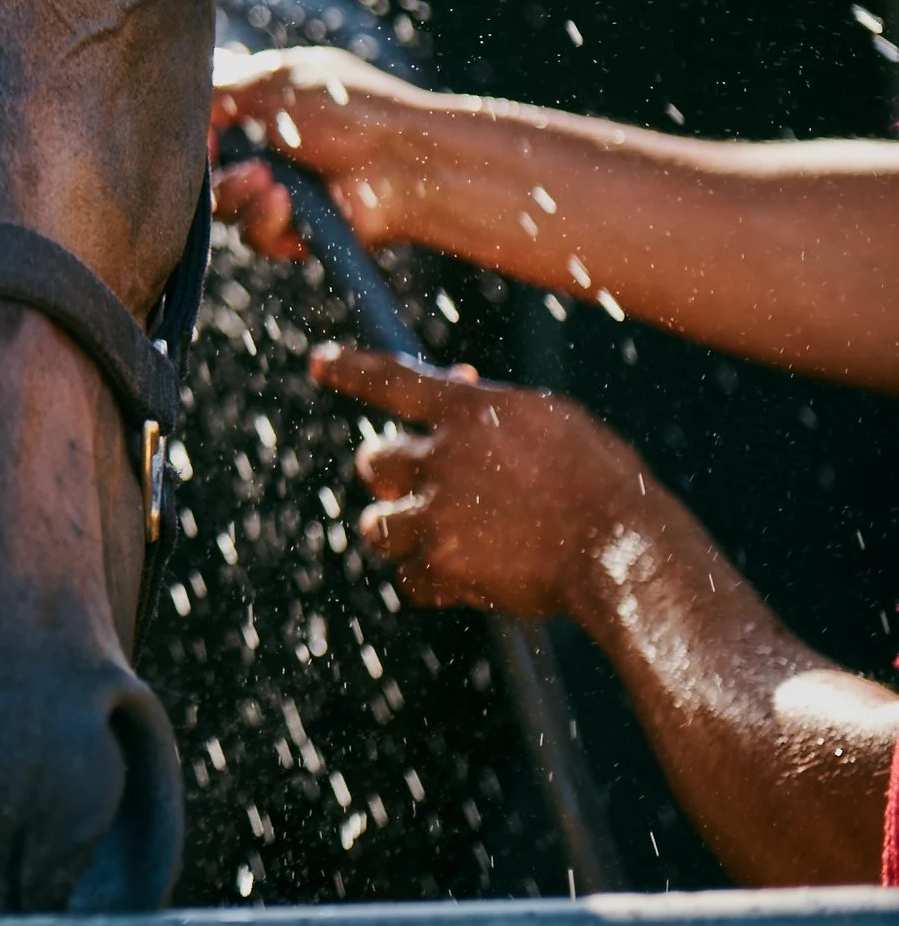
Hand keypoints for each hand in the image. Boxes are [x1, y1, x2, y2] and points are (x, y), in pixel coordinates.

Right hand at [211, 47, 422, 255]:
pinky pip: (255, 237)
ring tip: (269, 182)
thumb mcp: (275, 80)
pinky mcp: (295, 232)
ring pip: (225, 208)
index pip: (203, 125)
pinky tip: (284, 203)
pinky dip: (265, 221)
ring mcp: (279, 192)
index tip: (199, 135)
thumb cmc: (351, 109)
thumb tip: (178, 105)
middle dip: (212, 171)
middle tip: (240, 163)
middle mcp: (265, 151)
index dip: (194, 134)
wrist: (406, 161)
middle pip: (204, 173)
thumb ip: (217, 87)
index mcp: (259, 108)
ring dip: (238, 195)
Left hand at [309, 344, 649, 618]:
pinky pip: (409, 579)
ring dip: (402, 534)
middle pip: (374, 462)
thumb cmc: (605, 484)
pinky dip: (430, 583)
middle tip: (423, 491)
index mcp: (470, 410)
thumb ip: (493, 412)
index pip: (392, 379)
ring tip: (448, 541)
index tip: (320, 363)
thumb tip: (453, 389)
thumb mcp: (552, 423)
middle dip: (391, 477)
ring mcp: (437, 512)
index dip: (351, 369)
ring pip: (378, 526)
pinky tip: (467, 580)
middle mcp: (442, 455)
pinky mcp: (442, 565)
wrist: (626, 553)